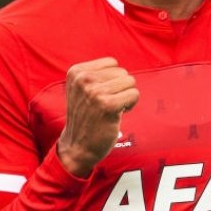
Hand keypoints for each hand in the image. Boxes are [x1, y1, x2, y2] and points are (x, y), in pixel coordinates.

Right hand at [56, 57, 138, 176]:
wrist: (77, 146)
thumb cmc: (85, 117)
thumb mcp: (81, 89)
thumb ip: (96, 75)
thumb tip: (120, 68)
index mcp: (76, 72)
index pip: (112, 63)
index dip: (113, 79)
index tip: (102, 94)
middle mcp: (83, 79)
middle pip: (122, 72)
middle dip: (120, 88)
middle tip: (107, 105)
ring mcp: (94, 92)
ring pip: (130, 82)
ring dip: (126, 97)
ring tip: (112, 109)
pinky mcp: (107, 105)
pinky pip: (134, 94)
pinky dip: (131, 104)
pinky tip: (118, 114)